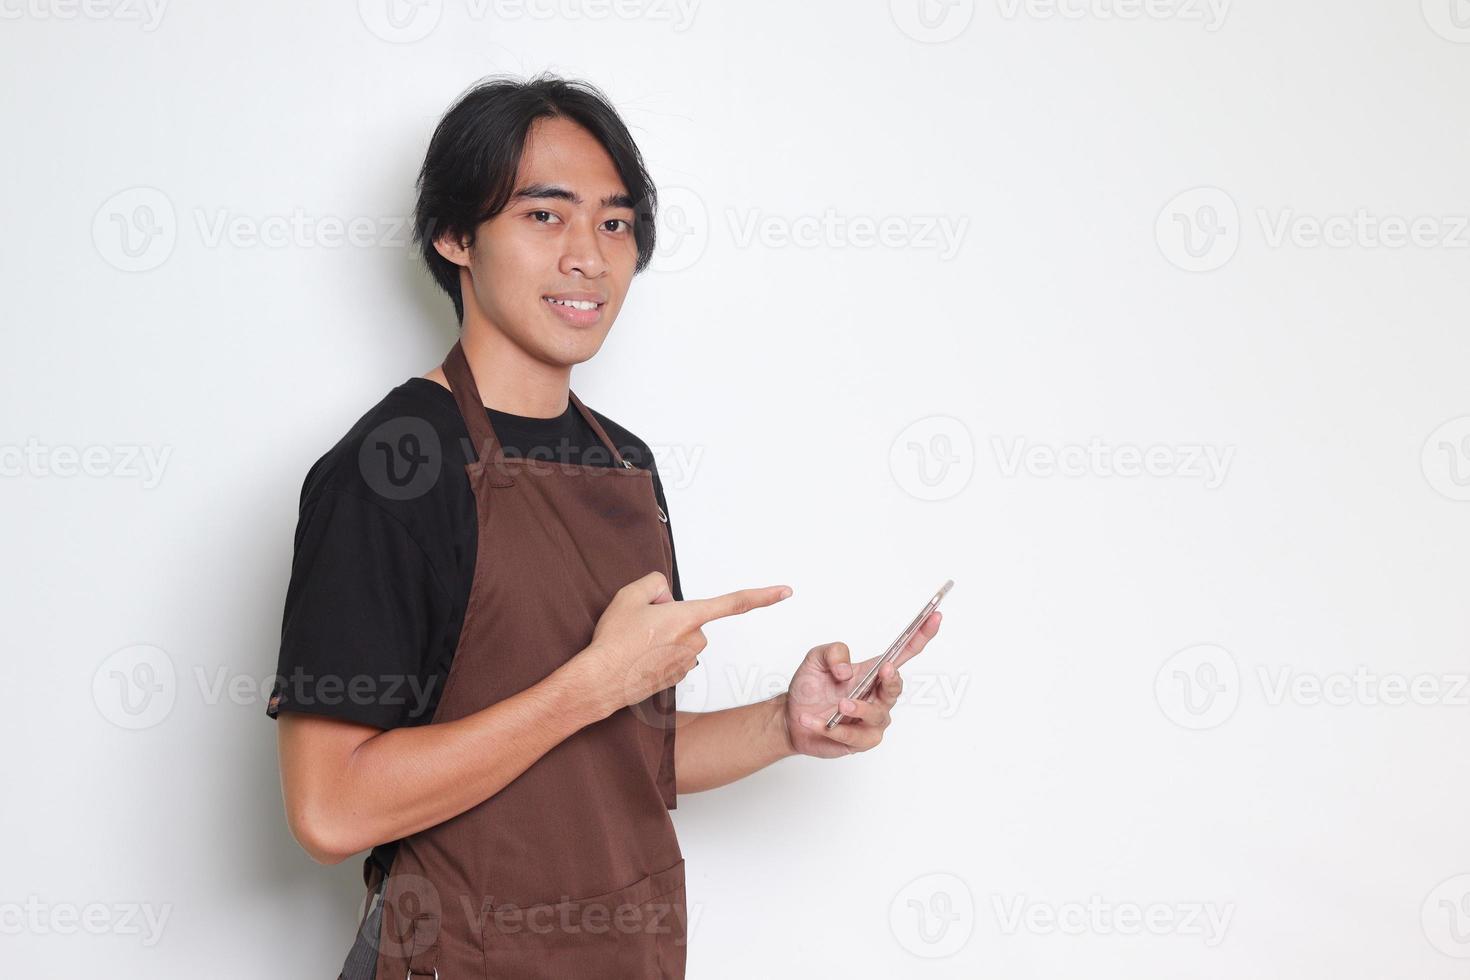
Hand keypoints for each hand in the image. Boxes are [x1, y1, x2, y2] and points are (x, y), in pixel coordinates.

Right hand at [574, 571, 792, 719]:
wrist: (600, 681)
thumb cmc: (614, 641)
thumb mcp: (629, 595)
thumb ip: (655, 584)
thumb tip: (666, 596)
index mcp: (688, 617)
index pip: (733, 603)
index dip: (762, 596)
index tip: (785, 592)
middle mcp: (694, 640)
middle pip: (690, 618)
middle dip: (670, 616)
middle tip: (639, 624)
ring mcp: (687, 662)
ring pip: (681, 637)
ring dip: (663, 636)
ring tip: (636, 643)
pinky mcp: (678, 677)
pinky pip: (674, 654)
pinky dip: (659, 653)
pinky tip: (639, 657)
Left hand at [782, 610, 941, 757]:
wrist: (791, 718)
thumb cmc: (809, 688)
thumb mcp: (815, 659)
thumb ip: (833, 653)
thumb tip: (847, 671)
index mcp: (873, 671)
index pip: (904, 652)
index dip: (921, 635)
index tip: (934, 616)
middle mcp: (877, 695)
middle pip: (896, 686)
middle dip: (892, 678)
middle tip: (883, 670)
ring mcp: (872, 719)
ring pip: (876, 715)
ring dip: (859, 708)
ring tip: (840, 704)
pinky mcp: (860, 740)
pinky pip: (851, 735)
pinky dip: (830, 728)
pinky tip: (812, 720)